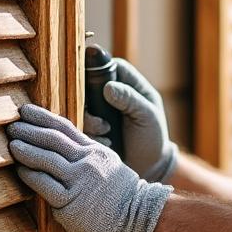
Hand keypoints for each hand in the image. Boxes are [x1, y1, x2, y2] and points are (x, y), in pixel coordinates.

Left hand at [7, 104, 169, 231]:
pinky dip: (31, 176)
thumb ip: (85, 153)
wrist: (139, 217)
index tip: (25, 110)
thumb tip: (59, 145)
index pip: (64, 127)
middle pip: (53, 140)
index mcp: (94, 151)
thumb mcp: (107, 164)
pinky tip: (20, 170)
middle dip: (30, 130)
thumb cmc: (120, 194)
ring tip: (11, 144)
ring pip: (47, 160)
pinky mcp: (71, 203)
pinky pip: (46, 186)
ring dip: (26, 150)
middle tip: (11, 125)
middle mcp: (86, 162)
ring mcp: (79, 182)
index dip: (42, 117)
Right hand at [88, 59, 177, 182]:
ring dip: (90, 122)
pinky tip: (106, 143)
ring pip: (80, 106)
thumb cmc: (152, 136)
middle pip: (87, 85)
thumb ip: (130, 99)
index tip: (95, 88)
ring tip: (106, 132)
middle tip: (101, 122)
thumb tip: (108, 87)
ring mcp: (98, 110)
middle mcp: (109, 93)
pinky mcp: (90, 127)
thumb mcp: (147, 116)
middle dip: (90, 104)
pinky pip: (79, 125)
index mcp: (127, 82)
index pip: (109, 65)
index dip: (98, 71)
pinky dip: (90, 134)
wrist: (149, 166)